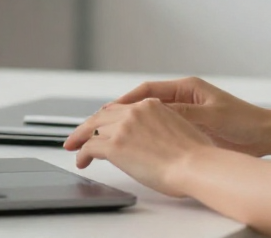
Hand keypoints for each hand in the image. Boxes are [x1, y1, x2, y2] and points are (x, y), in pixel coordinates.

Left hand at [63, 98, 213, 196]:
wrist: (195, 165)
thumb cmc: (195, 155)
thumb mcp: (179, 128)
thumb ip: (161, 126)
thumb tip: (154, 139)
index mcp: (152, 105)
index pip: (120, 108)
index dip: (106, 117)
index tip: (99, 124)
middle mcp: (135, 112)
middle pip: (102, 116)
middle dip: (87, 126)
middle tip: (77, 136)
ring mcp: (124, 127)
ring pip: (92, 129)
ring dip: (81, 140)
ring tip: (75, 149)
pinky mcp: (115, 146)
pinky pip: (89, 148)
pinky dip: (82, 155)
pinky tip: (81, 162)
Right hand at [111, 76, 270, 156]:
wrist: (265, 135)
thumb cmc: (243, 121)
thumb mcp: (210, 116)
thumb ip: (183, 114)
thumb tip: (154, 112)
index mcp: (187, 88)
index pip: (148, 90)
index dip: (126, 100)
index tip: (108, 110)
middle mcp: (184, 98)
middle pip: (145, 102)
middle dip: (124, 112)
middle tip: (102, 123)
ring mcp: (186, 113)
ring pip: (152, 116)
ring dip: (134, 124)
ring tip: (113, 135)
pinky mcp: (190, 127)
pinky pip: (163, 129)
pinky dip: (149, 135)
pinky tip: (137, 146)